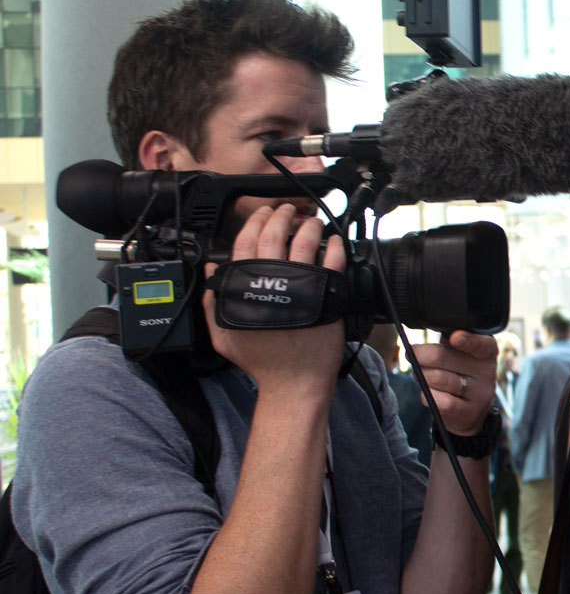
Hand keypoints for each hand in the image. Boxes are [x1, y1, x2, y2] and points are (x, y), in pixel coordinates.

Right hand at [202, 203, 348, 393]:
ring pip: (305, 243)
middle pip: (275, 235)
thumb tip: (211, 270)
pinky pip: (333, 262)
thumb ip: (212, 302)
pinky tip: (334, 240)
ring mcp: (301, 289)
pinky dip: (334, 246)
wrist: (294, 382)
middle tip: (287, 210)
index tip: (263, 213)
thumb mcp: (223, 335)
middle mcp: (273, 284)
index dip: (255, 221)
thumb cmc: (262, 362)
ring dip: (308, 225)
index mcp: (246, 288)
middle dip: (281, 215)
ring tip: (310, 221)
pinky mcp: (326, 297)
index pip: (246, 241)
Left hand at [410, 330, 498, 435]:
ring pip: (437, 378)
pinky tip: (430, 393)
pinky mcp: (469, 412)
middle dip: (420, 355)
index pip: (481, 344)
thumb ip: (448, 340)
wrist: (469, 410)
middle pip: (442, 356)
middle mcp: (487, 371)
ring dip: (422, 376)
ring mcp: (480, 393)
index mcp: (487, 351)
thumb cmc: (459, 373)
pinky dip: (427, 395)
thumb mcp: (460, 353)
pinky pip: (439, 400)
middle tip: (413, 355)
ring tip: (424, 376)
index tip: (455, 337)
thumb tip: (422, 338)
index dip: (468, 340)